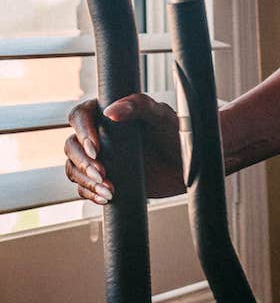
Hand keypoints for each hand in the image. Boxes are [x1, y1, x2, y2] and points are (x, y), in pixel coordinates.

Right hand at [64, 95, 184, 203]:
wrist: (185, 164)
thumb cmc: (175, 133)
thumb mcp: (160, 115)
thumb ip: (138, 106)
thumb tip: (110, 111)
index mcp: (108, 114)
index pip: (80, 116)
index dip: (82, 132)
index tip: (96, 149)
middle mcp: (99, 135)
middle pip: (71, 145)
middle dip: (82, 161)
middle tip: (102, 173)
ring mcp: (100, 158)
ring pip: (74, 168)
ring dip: (86, 180)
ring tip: (109, 189)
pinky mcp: (103, 179)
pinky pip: (84, 188)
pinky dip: (90, 194)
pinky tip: (106, 197)